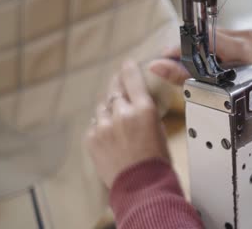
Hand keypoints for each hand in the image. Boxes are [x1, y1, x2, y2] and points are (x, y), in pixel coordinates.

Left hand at [85, 61, 169, 188]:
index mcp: (144, 109)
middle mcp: (122, 113)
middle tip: (118, 84)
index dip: (128, 68)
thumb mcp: (159, 130)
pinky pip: (94, 124)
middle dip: (117, 86)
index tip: (126, 64)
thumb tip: (137, 105)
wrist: (141, 186)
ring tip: (116, 120)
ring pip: (103, 107)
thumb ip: (145, 113)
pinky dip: (101, 127)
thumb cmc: (156, 162)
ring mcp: (104, 126)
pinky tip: (109, 136)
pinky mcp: (92, 138)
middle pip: (114, 90)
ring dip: (109, 109)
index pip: (132, 78)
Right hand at [148, 29, 251, 107]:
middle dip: (192, 51)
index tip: (169, 55)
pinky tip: (212, 63)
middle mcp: (247, 38)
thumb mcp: (212, 91)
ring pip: (212, 37)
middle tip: (183, 66)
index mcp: (243, 49)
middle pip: (206, 36)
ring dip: (202, 50)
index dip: (184, 46)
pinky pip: (221, 39)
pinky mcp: (248, 36)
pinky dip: (212, 50)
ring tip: (201, 67)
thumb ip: (183, 75)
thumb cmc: (247, 101)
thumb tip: (156, 65)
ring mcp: (249, 35)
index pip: (203, 38)